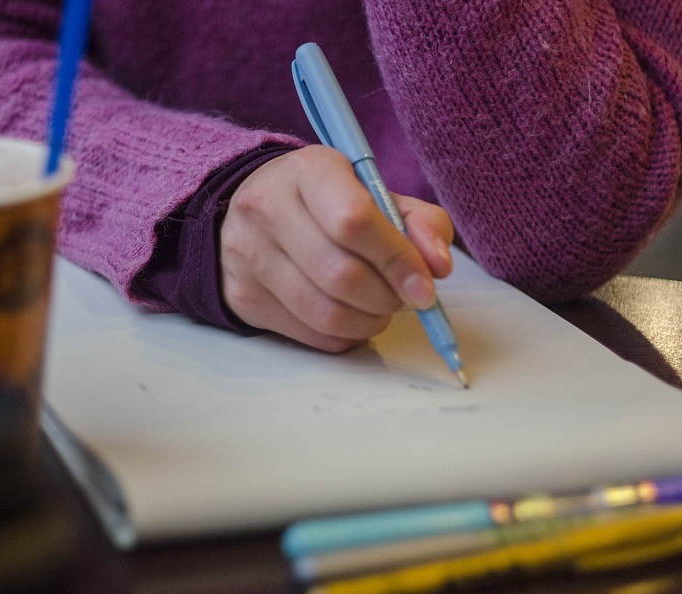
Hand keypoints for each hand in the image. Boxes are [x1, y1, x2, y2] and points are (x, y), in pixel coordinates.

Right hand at [220, 145, 453, 352]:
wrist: (253, 211)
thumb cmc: (326, 202)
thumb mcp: (375, 193)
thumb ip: (419, 222)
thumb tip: (438, 267)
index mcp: (308, 171)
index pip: (354, 222)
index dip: (397, 260)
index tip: (425, 285)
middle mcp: (267, 208)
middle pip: (341, 275)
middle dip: (387, 297)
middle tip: (402, 297)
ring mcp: (249, 255)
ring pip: (326, 313)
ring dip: (369, 321)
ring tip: (380, 308)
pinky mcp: (243, 295)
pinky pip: (310, 334)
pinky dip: (345, 335)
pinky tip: (350, 316)